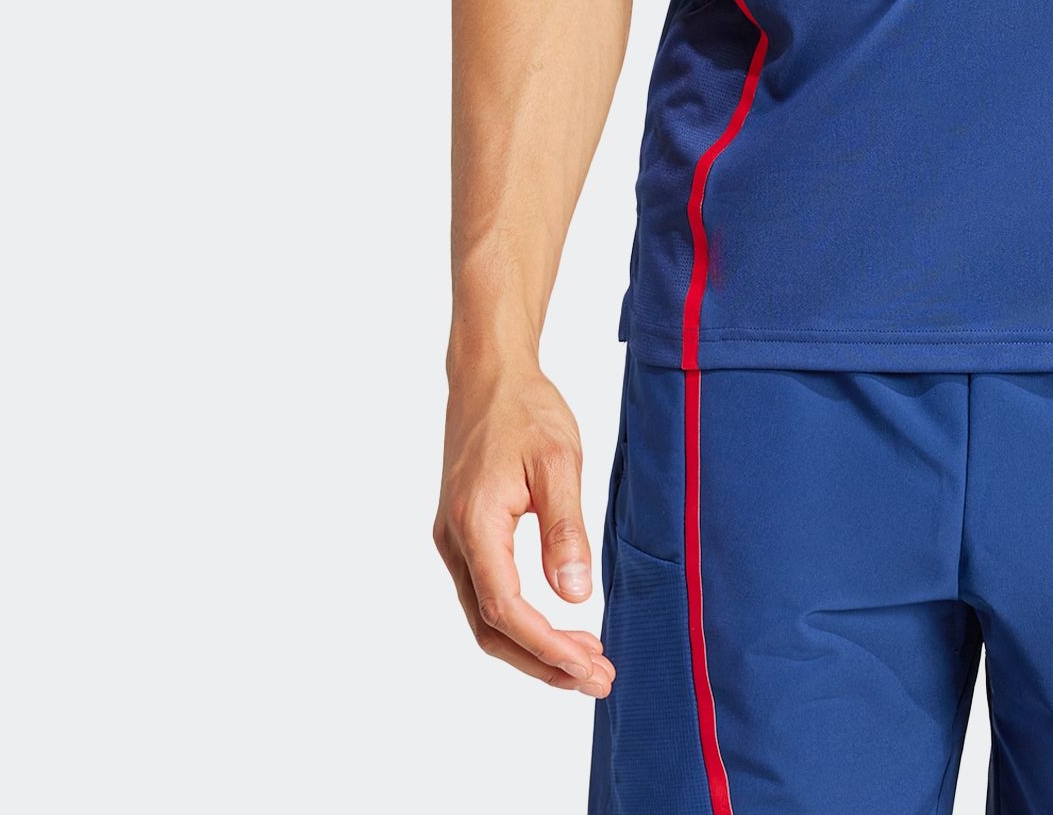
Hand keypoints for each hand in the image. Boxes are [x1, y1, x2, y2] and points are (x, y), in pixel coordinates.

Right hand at [434, 357, 615, 693]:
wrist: (488, 374)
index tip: (588, 666)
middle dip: (542, 662)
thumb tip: (574, 596)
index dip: (545, 645)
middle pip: (490, 628)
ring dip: (532, 646)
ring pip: (485, 617)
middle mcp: (455, 541)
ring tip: (585, 663)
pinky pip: (487, 593)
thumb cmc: (525, 409)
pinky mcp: (464, 534)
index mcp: (475, 524)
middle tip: (597, 679)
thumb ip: (565, 529)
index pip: (505, 608)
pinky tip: (558, 625)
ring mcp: (455, 540)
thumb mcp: (557, 462)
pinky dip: (521, 620)